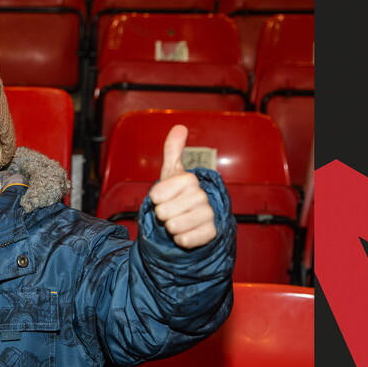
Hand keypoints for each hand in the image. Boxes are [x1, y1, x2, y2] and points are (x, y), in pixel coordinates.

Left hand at [148, 125, 216, 248]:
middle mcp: (202, 196)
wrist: (194, 219)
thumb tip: (180, 126)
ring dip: (170, 227)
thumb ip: (173, 151)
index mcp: (190, 180)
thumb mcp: (172, 173)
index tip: (159, 198)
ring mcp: (209, 215)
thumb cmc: (178, 195)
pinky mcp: (211, 233)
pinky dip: (181, 240)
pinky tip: (185, 234)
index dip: (156, 197)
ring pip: (175, 226)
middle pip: (165, 211)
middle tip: (169, 212)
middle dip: (162, 214)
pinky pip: (187, 240)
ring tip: (176, 222)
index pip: (159, 191)